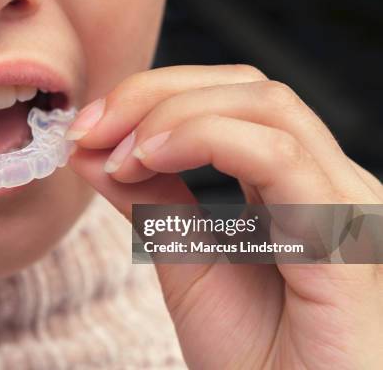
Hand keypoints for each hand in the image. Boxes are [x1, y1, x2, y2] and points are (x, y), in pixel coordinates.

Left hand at [68, 65, 382, 368]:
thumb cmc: (252, 355)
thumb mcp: (182, 258)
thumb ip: (145, 198)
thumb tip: (92, 148)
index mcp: (293, 183)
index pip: (231, 99)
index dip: (154, 96)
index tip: (86, 128)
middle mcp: (326, 181)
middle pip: (248, 88)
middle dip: (156, 93)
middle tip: (90, 128)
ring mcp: (344, 204)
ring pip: (266, 106)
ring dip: (173, 114)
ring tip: (118, 153)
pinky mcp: (343, 238)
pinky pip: (279, 157)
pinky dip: (205, 139)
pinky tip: (150, 159)